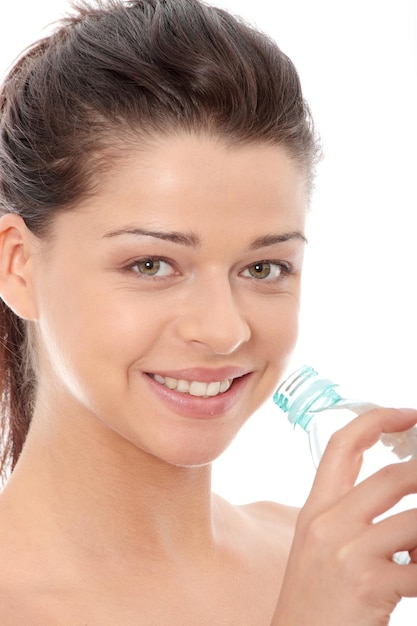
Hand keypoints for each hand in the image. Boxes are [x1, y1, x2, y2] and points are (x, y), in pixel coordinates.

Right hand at [271, 407, 416, 625]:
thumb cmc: (314, 601)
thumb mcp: (321, 549)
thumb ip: (354, 520)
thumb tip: (407, 507)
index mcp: (316, 509)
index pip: (342, 445)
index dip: (377, 419)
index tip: (408, 413)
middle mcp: (328, 522)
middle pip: (393, 476)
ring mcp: (348, 552)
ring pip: (416, 520)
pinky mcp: (369, 584)